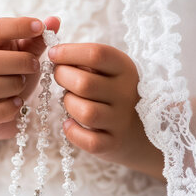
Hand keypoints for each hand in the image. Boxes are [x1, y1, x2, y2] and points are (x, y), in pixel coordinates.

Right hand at [0, 16, 59, 139]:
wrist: (1, 109)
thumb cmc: (14, 77)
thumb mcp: (27, 56)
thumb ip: (37, 40)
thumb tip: (54, 20)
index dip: (18, 25)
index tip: (41, 27)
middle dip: (18, 62)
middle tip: (36, 66)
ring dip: (11, 86)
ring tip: (23, 86)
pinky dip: (6, 109)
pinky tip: (18, 103)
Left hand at [49, 43, 163, 178]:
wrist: (142, 130)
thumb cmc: (114, 93)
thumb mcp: (110, 71)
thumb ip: (87, 62)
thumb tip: (56, 55)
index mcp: (125, 69)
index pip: (96, 54)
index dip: (69, 52)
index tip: (53, 54)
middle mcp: (126, 94)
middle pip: (85, 84)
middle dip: (62, 77)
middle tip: (59, 76)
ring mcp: (120, 121)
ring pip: (85, 112)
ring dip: (69, 104)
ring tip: (70, 101)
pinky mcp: (113, 143)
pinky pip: (88, 141)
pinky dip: (73, 132)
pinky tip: (70, 124)